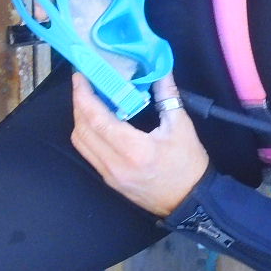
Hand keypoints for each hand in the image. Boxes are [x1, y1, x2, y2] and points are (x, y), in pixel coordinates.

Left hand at [71, 74, 210, 215]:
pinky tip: (96, 122)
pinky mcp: (110, 181)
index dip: (83, 95)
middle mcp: (116, 164)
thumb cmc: (188, 164)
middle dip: (78, 103)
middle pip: (82, 130)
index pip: (96, 119)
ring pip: (80, 143)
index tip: (81, 76)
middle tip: (84, 83)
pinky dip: (86, 134)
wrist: (191, 201)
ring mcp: (110, 175)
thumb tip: (160, 68)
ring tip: (89, 100)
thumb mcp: (181, 126)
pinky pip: (88, 154)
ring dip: (80, 119)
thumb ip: (167, 94)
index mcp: (134, 150)